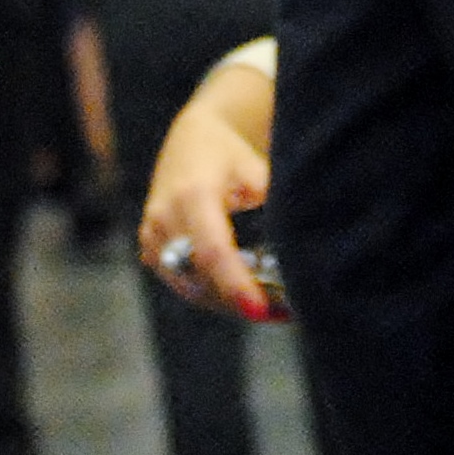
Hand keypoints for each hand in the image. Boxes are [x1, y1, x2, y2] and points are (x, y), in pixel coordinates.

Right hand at [140, 60, 276, 318]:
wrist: (190, 141)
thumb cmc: (231, 155)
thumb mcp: (257, 172)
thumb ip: (274, 206)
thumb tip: (302, 248)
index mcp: (192, 195)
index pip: (213, 250)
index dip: (235, 284)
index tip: (260, 309)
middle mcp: (164, 218)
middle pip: (200, 278)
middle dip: (239, 302)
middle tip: (281, 313)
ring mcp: (152, 236)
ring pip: (191, 288)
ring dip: (228, 304)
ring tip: (272, 310)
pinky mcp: (151, 249)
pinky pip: (183, 283)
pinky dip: (213, 295)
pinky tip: (247, 299)